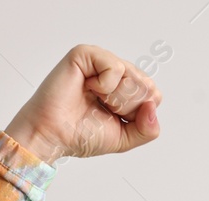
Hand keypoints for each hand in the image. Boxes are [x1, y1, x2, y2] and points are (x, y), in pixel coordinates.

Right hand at [4, 44, 162, 163]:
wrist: (54, 135)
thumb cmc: (82, 134)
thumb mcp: (126, 138)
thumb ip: (148, 129)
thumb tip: (152, 106)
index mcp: (125, 88)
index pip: (154, 95)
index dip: (138, 114)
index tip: (114, 118)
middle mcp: (115, 71)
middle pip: (147, 86)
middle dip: (128, 107)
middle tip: (102, 108)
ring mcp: (100, 61)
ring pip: (134, 77)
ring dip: (116, 98)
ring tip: (95, 99)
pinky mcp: (85, 54)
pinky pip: (115, 66)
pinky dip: (105, 85)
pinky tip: (88, 88)